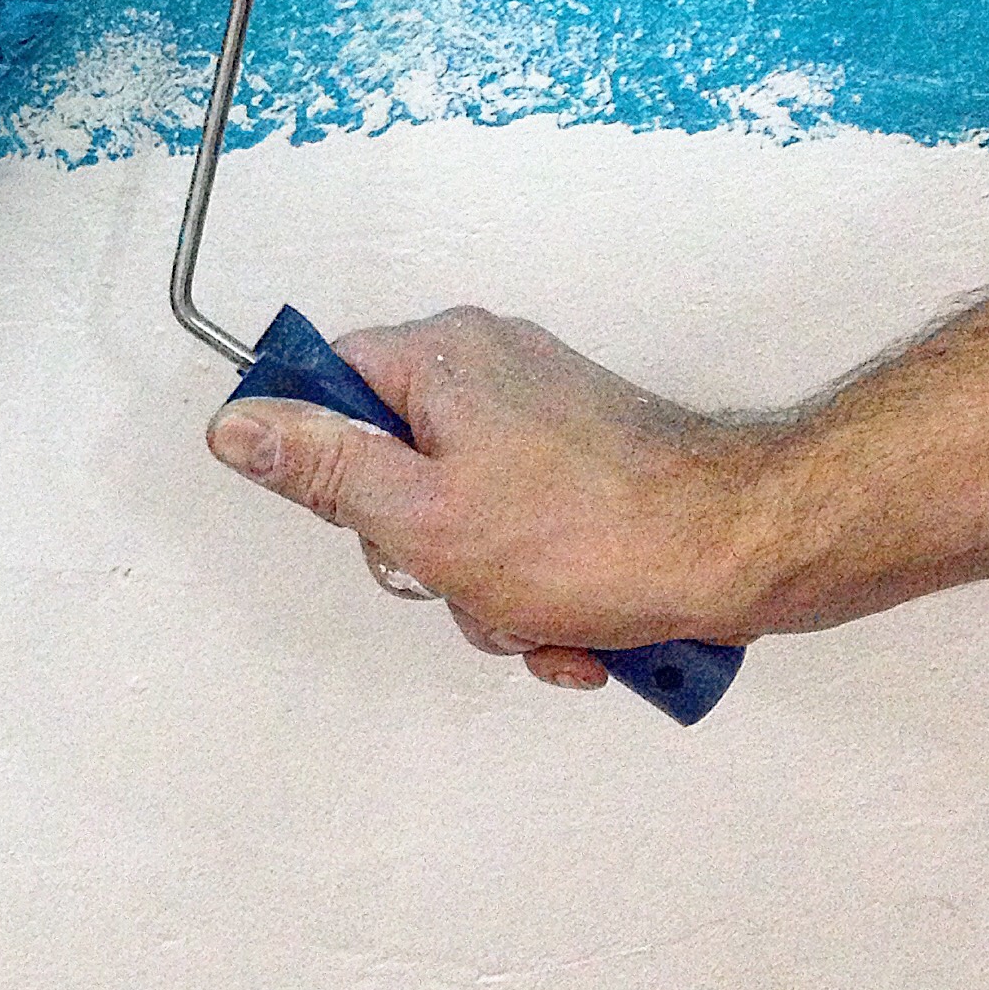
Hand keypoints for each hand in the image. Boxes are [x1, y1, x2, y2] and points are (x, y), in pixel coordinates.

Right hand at [205, 307, 769, 691]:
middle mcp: (491, 367)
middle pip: (395, 464)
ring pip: (463, 513)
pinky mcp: (591, 460)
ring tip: (543, 622)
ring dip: (490, 591)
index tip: (366, 520)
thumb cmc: (596, 534)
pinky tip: (580, 630)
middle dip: (427, 555)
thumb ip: (320, 467)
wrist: (753, 550)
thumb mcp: (421, 516)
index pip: (330, 384)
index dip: (326, 464)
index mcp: (440, 358)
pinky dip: (543, 588)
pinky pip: (527, 527)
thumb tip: (234, 423)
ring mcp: (547, 413)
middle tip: (467, 583)